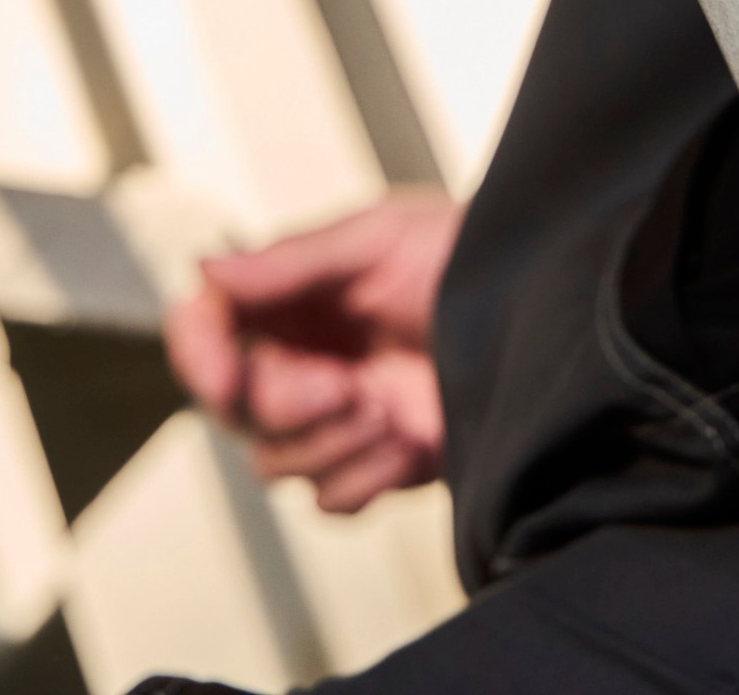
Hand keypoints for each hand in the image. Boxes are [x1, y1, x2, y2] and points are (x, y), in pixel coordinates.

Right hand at [167, 190, 460, 513]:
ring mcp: (334, 415)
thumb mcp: (378, 237)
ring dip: (332, 443)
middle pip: (237, 409)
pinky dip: (366, 478)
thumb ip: (291, 262)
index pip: (205, 327)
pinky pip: (331, 501)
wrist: (538, 314)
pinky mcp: (372, 462)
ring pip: (276, 462)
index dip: (199, 355)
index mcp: (288, 295)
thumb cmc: (463, 252)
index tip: (227, 378)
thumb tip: (205, 267)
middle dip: (286, 405)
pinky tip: (412, 440)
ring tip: (390, 408)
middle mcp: (299, 356)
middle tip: (347, 387)